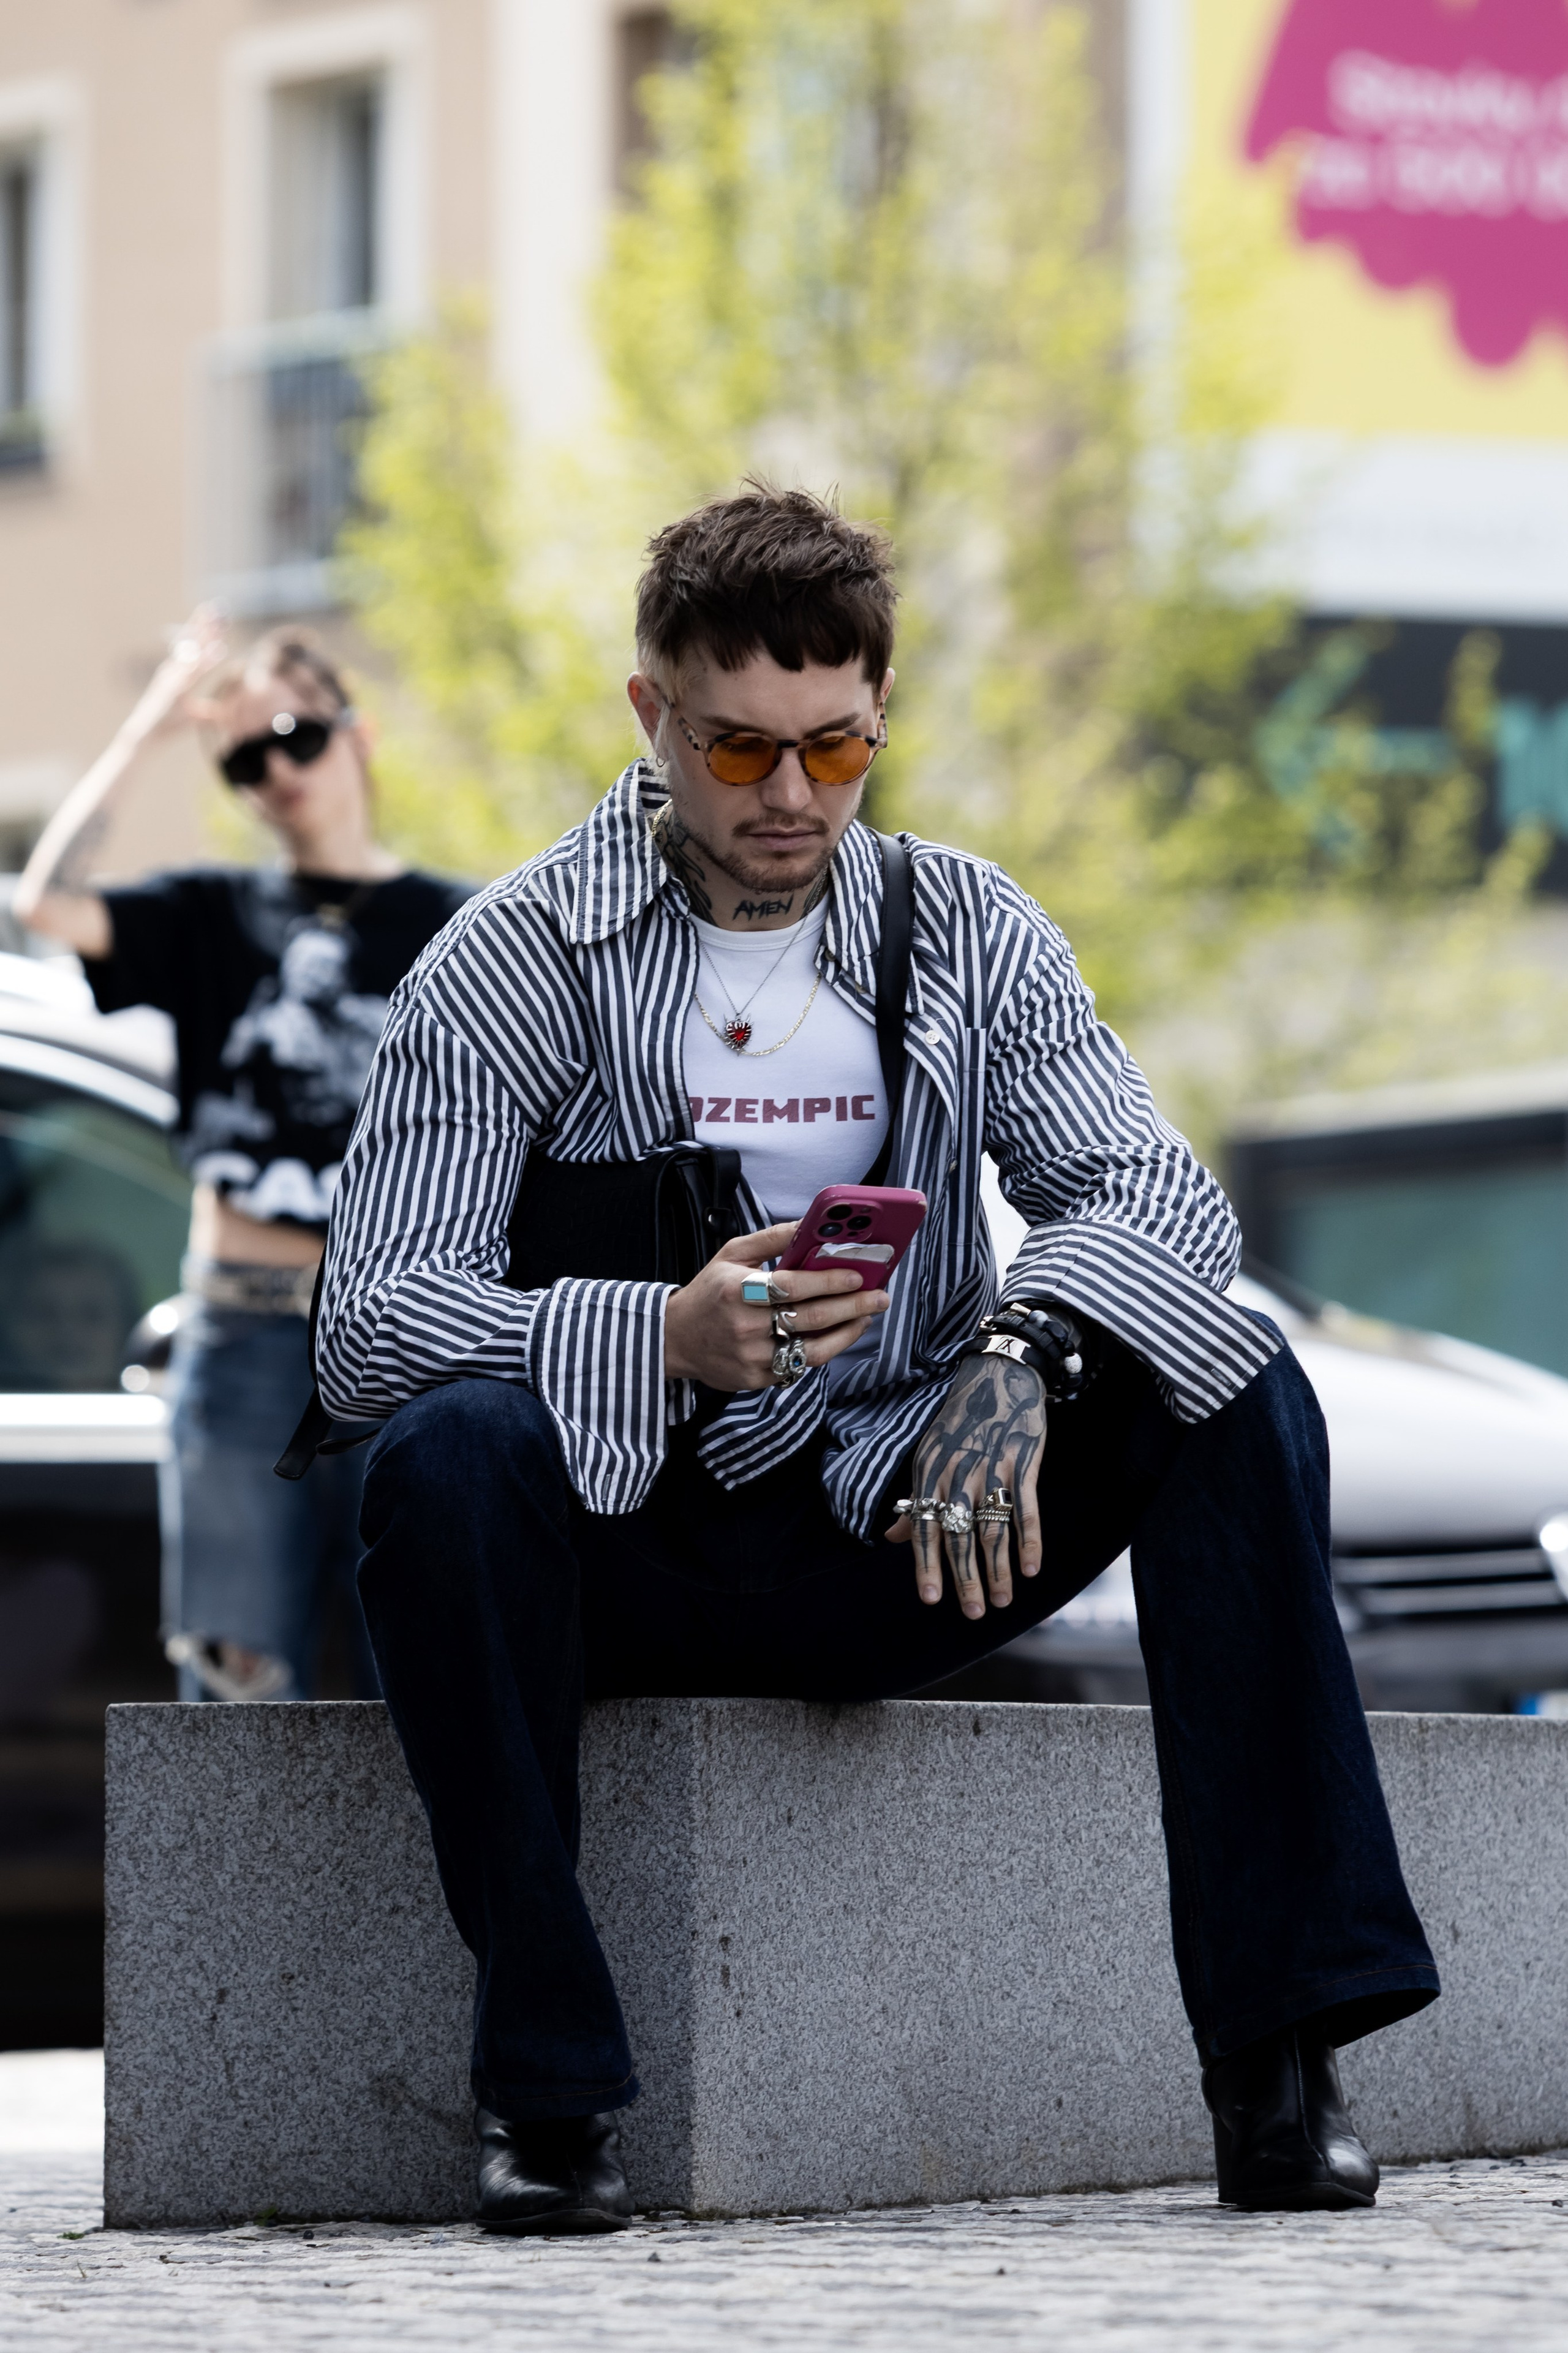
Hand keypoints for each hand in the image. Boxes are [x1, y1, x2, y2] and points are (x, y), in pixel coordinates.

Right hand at [126, 606, 229, 743]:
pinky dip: (207, 660)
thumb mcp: (192, 716)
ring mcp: (172, 678)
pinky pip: (194, 671)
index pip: (189, 646)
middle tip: (217, 607)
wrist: (145, 737)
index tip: (212, 613)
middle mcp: (172, 670)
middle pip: (190, 642)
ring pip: (193, 652)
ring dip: (207, 637)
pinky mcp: (174, 689)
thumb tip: (222, 715)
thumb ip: (206, 711)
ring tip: (220, 623)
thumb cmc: (166, 725)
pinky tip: (219, 650)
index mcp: (175, 672)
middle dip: (204, 625)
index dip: (200, 629)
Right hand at [663, 1220, 888, 1389]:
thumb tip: (811, 1223)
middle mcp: (744, 1325)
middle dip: (853, 1305)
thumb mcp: (732, 1254)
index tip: (858, 1275)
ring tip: (867, 1315)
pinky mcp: (756, 1379)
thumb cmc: (710, 1291)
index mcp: (737, 1289)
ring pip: (812, 1348)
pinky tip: (841, 1334)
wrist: (675, 1339)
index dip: (829, 1280)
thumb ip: (772, 1238)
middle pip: (811, 1317)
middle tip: (880, 1295)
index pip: (793, 1285)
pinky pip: (799, 1366)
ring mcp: (751, 1356)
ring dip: (847, 1332)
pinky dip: (826, 1349)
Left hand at [886, 1351, 1045, 1619]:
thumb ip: (915, 1500)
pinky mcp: (1023, 1461)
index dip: (926, 1564)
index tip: (930, 1599)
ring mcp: (992, 1466)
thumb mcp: (929, 1454)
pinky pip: (1026, 1508)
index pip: (924, 1526)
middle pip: (958, 1534)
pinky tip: (1030, 1568)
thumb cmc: (961, 1421)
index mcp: (929, 1471)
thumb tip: (891, 1537)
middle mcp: (957, 1471)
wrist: (998, 1373)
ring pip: (992, 1527)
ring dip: (997, 1569)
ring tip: (1000, 1602)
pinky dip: (1029, 1540)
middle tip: (971, 1613)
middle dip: (964, 1577)